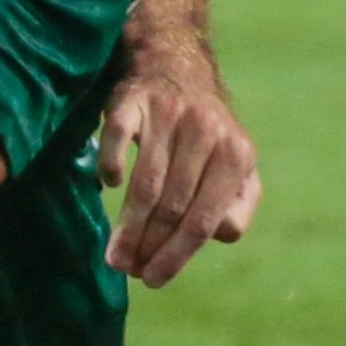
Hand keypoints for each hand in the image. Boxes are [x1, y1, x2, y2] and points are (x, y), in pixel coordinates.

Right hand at [99, 52, 260, 287]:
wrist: (178, 66)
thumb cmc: (208, 134)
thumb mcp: (236, 166)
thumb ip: (236, 204)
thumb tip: (216, 235)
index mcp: (237, 154)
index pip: (205, 219)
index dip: (178, 254)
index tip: (154, 279)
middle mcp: (207, 131)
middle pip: (173, 206)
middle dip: (148, 246)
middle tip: (128, 270)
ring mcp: (169, 114)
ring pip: (145, 183)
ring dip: (127, 226)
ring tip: (114, 255)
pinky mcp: (133, 100)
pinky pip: (118, 137)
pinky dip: (111, 164)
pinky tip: (108, 185)